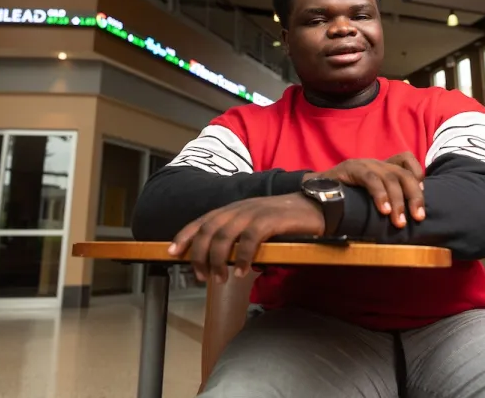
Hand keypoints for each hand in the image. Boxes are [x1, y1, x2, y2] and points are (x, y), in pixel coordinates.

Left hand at [168, 193, 324, 282]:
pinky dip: (242, 257)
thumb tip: (224, 260)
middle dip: (199, 255)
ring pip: (223, 236)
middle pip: (208, 231)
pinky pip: (249, 239)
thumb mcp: (255, 224)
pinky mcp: (270, 220)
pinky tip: (242, 272)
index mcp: (233, 209)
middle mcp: (239, 208)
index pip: (202, 221)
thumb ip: (239, 236)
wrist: (313, 205)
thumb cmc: (285, 219)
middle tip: (201, 277)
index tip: (171, 252)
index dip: (184, 236)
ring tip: (220, 279)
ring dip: (218, 260)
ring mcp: (253, 212)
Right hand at [306, 152, 424, 227]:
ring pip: (390, 178)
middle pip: (403, 173)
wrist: (314, 191)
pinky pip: (371, 179)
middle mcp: (375, 163)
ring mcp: (364, 164)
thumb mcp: (369, 197)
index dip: (417, 174)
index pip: (406, 159)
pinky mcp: (351, 168)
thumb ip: (386, 199)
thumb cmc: (345, 197)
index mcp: (382, 167)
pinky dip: (380, 195)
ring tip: (399, 222)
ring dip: (398, 201)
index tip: (420, 194)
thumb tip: (407, 217)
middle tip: (418, 218)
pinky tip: (383, 211)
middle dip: (415, 196)